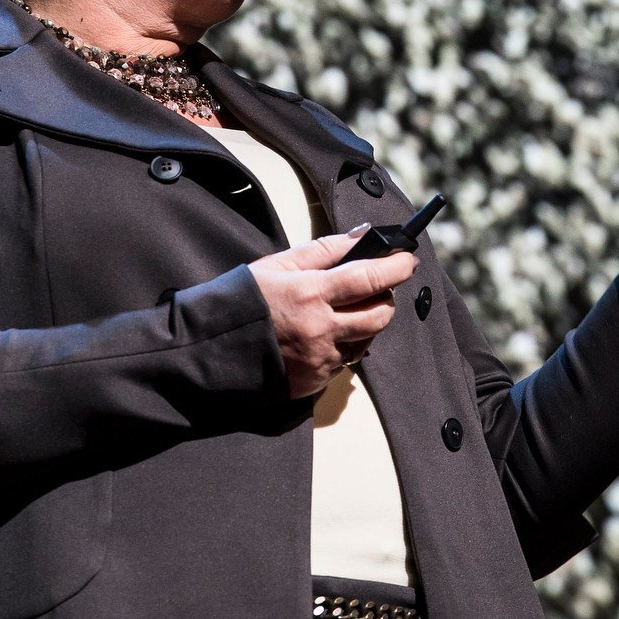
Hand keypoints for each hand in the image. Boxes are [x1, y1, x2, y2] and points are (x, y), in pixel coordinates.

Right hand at [247, 228, 414, 397]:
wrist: (210, 348)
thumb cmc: (243, 299)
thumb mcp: (278, 264)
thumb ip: (324, 250)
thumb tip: (363, 236)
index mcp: (310, 293)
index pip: (370, 278)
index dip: (396, 268)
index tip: (407, 260)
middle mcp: (320, 329)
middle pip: (379, 315)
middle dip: (386, 298)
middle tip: (376, 287)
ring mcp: (319, 359)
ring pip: (366, 340)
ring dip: (365, 324)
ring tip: (342, 312)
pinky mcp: (315, 382)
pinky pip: (344, 362)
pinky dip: (342, 347)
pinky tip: (321, 336)